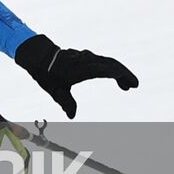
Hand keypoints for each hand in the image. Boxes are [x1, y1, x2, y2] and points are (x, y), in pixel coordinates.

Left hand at [14, 34, 137, 118]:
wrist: (39, 56)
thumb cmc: (46, 74)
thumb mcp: (55, 90)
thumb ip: (65, 102)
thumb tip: (72, 116)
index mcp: (81, 69)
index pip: (106, 69)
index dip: (121, 75)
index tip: (133, 84)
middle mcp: (86, 60)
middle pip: (111, 64)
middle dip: (125, 74)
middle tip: (134, 85)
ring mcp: (86, 57)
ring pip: (108, 62)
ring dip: (119, 72)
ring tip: (127, 86)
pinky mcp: (86, 57)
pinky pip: (102, 61)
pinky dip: (111, 68)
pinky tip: (115, 77)